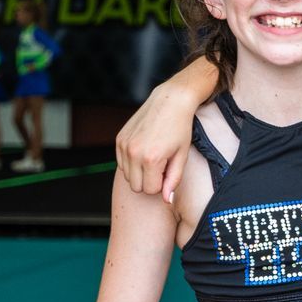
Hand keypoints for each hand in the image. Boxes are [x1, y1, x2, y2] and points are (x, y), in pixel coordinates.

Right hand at [115, 83, 199, 200]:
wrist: (170, 101)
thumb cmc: (180, 128)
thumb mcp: (181, 156)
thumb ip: (173, 180)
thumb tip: (166, 199)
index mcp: (150, 159)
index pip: (150, 190)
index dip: (162, 184)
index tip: (168, 171)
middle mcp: (133, 153)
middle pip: (136, 186)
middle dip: (149, 180)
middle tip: (162, 165)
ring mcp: (124, 145)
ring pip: (127, 176)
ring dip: (139, 171)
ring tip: (154, 156)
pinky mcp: (119, 139)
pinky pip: (121, 163)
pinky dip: (131, 162)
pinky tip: (145, 149)